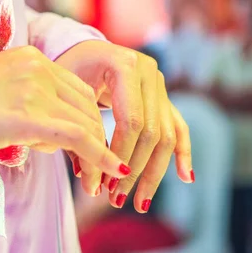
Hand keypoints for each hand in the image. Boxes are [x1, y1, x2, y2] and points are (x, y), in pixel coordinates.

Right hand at [0, 46, 130, 178]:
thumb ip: (28, 100)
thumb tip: (48, 132)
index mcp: (31, 58)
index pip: (75, 88)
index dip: (86, 117)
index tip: (90, 139)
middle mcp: (39, 68)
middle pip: (84, 104)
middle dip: (95, 136)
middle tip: (99, 164)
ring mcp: (37, 90)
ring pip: (85, 121)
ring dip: (97, 150)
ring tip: (102, 177)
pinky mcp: (33, 116)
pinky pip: (79, 137)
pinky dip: (101, 156)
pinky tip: (115, 170)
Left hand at [57, 41, 192, 212]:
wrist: (81, 50)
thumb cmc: (67, 70)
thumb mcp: (66, 93)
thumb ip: (78, 131)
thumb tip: (88, 178)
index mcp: (125, 66)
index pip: (131, 120)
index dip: (121, 155)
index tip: (106, 183)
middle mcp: (149, 73)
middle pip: (152, 132)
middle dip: (135, 170)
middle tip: (117, 199)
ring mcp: (159, 84)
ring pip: (166, 135)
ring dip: (153, 172)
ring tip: (139, 201)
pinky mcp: (163, 97)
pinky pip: (178, 126)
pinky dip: (183, 153)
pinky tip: (185, 177)